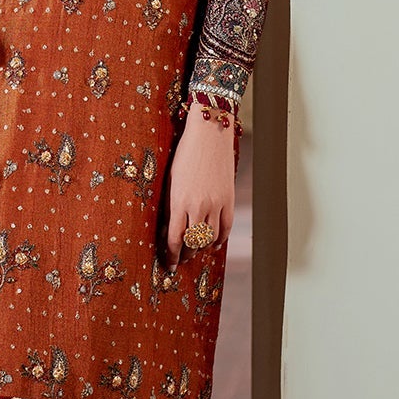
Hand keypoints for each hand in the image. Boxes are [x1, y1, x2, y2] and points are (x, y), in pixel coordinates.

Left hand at [165, 103, 235, 266]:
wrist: (209, 134)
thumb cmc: (184, 154)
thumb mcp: (171, 180)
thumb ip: (170, 205)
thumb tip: (169, 229)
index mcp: (179, 201)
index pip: (175, 238)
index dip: (172, 255)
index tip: (169, 264)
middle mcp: (199, 206)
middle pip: (193, 242)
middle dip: (186, 254)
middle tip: (180, 260)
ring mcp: (216, 203)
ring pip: (210, 238)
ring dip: (201, 248)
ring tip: (194, 252)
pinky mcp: (229, 199)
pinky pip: (225, 227)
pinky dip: (219, 239)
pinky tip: (213, 243)